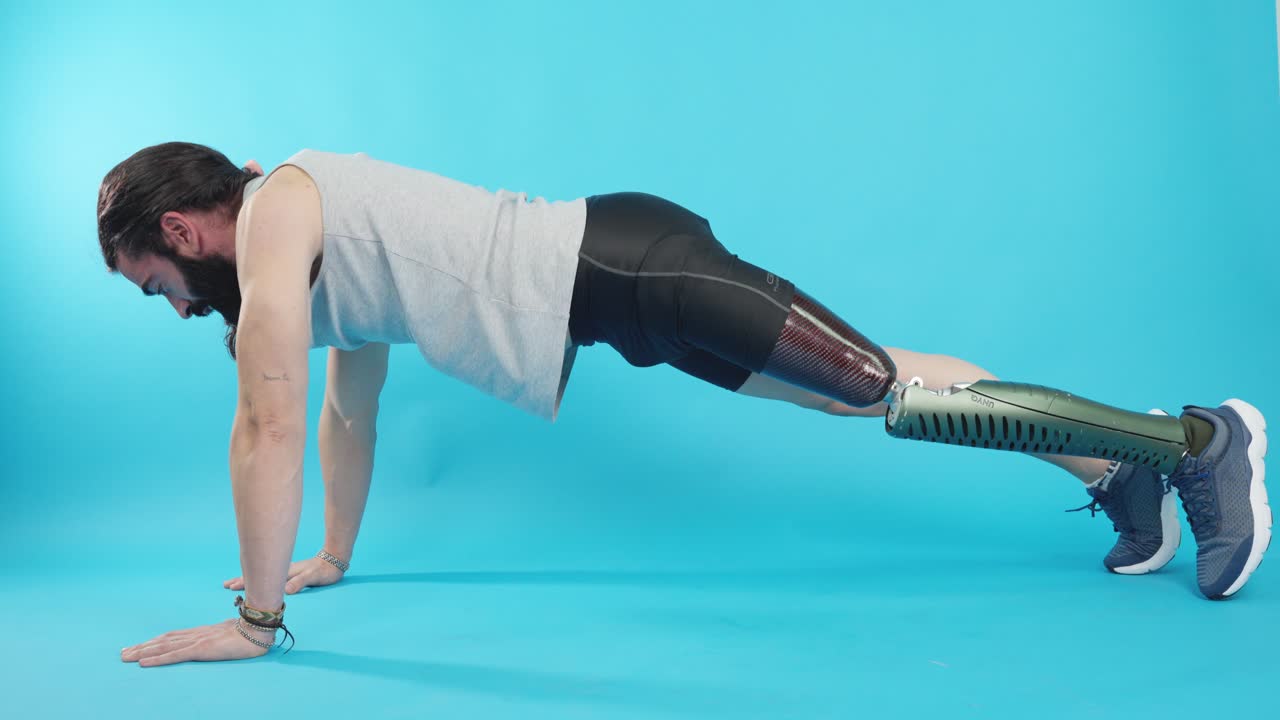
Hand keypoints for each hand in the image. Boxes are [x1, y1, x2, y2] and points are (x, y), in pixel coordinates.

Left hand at [121, 619, 269, 666]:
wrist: (259, 629)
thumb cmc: (250, 632)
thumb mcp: (231, 634)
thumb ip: (221, 636)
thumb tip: (217, 640)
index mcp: (202, 632)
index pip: (172, 637)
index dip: (154, 641)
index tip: (139, 646)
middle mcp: (195, 635)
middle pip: (162, 640)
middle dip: (142, 647)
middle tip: (123, 653)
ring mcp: (197, 641)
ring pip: (163, 647)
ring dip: (143, 652)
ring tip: (126, 657)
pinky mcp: (201, 649)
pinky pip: (174, 655)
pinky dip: (157, 659)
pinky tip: (144, 663)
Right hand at [224, 554, 345, 594]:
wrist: (333, 562)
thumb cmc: (323, 571)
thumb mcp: (312, 577)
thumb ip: (300, 582)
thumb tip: (286, 590)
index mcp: (284, 573)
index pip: (261, 578)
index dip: (246, 582)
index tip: (231, 586)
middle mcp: (282, 571)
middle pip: (258, 575)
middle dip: (242, 579)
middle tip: (225, 585)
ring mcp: (285, 571)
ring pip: (262, 574)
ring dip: (249, 578)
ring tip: (234, 583)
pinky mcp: (289, 573)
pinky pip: (269, 575)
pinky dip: (259, 578)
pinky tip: (255, 581)